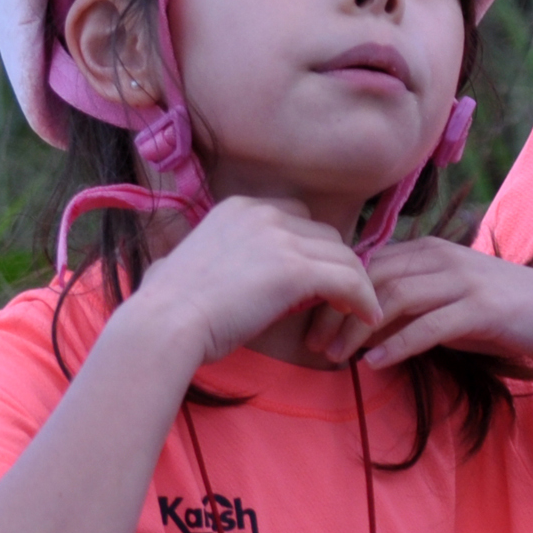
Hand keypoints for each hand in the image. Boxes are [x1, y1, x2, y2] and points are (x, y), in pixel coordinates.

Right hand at [133, 196, 379, 365]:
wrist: (164, 324)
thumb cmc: (168, 306)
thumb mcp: (185, 261)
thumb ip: (207, 254)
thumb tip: (190, 266)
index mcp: (240, 208)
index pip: (298, 218)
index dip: (313, 247)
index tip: (319, 274)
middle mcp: (264, 214)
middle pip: (326, 235)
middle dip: (336, 264)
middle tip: (342, 295)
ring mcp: (282, 239)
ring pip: (344, 256)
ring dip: (356, 283)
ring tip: (359, 309)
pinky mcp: (296, 269)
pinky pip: (350, 280)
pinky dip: (364, 298)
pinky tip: (368, 316)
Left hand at [304, 237, 532, 387]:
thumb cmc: (500, 314)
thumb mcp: (447, 303)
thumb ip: (406, 305)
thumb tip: (357, 326)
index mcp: (428, 250)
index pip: (366, 263)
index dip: (332, 291)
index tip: (308, 322)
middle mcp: (442, 257)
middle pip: (372, 277)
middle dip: (336, 311)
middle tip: (313, 346)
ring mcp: (463, 281)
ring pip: (394, 299)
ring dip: (358, 330)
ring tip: (336, 358)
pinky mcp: (482, 309)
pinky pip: (429, 324)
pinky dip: (397, 344)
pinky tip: (375, 363)